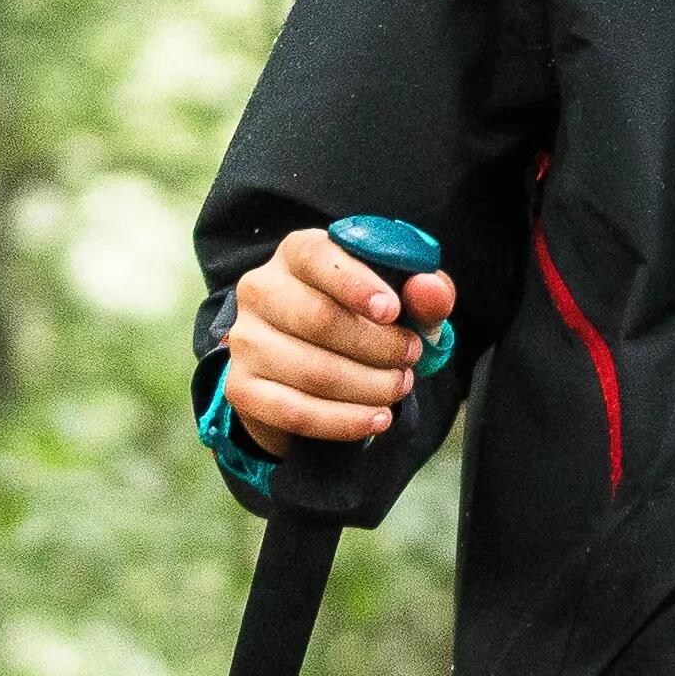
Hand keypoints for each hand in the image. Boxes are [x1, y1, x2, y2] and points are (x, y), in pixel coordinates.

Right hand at [224, 226, 451, 444]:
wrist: (306, 369)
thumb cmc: (358, 320)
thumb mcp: (398, 299)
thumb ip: (423, 292)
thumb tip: (432, 291)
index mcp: (296, 253)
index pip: (317, 257)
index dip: (356, 284)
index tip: (392, 311)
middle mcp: (260, 290)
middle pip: (319, 320)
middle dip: (378, 346)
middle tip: (411, 358)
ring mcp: (245, 340)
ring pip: (312, 371)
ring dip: (369, 386)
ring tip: (399, 387)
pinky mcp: (242, 388)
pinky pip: (296, 412)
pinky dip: (344, 421)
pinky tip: (378, 419)